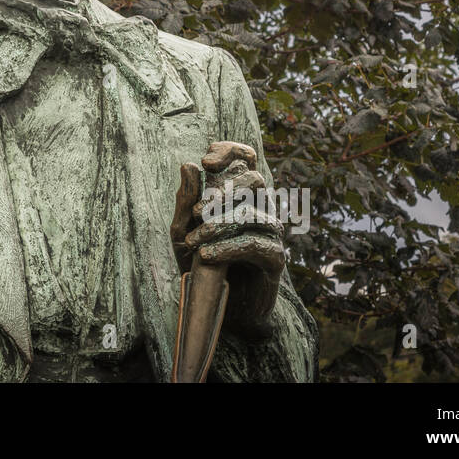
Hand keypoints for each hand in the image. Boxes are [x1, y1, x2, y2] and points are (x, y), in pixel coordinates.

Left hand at [170, 141, 284, 337]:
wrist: (216, 307)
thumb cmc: (200, 264)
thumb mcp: (183, 231)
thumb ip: (186, 200)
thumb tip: (190, 164)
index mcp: (238, 195)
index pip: (246, 158)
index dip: (230, 151)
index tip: (207, 161)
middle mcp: (259, 207)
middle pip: (254, 178)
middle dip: (223, 191)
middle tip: (197, 212)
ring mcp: (270, 231)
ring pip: (252, 212)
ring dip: (219, 224)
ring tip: (194, 241)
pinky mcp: (275, 258)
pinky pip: (255, 243)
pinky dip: (227, 247)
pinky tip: (206, 256)